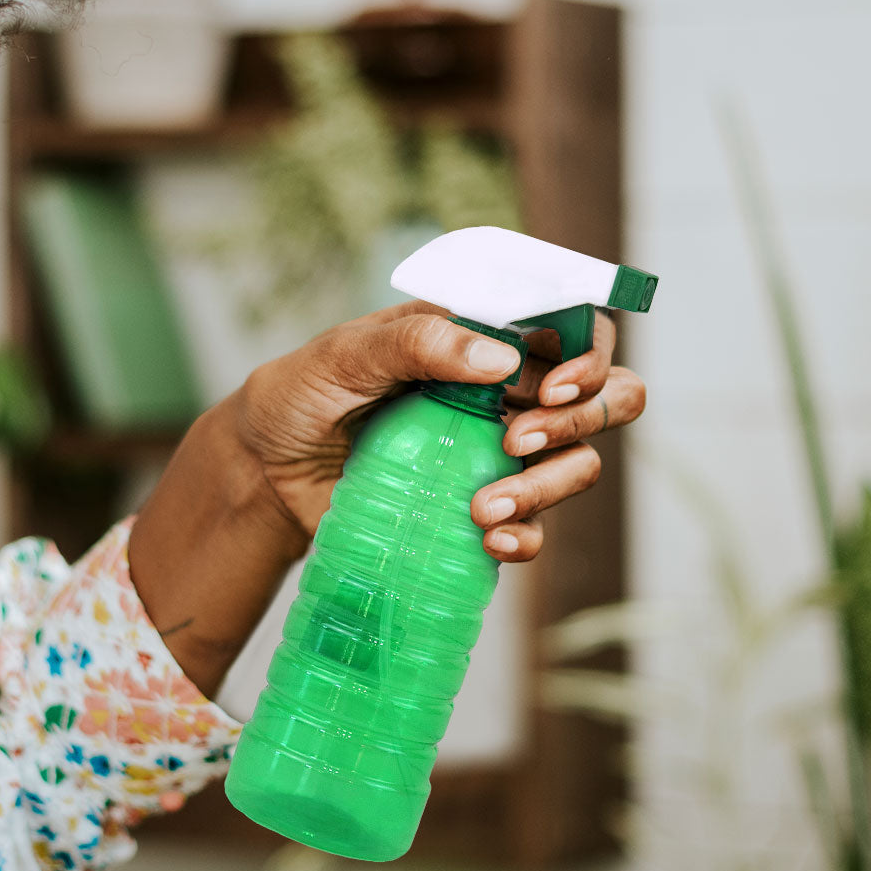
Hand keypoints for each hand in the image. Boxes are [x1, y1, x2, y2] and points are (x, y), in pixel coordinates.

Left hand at [233, 302, 644, 560]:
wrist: (266, 472)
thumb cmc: (302, 395)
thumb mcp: (344, 356)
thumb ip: (416, 342)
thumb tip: (500, 359)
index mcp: (481, 339)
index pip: (573, 329)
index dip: (587, 355)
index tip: (547, 387)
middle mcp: (504, 394)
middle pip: (604, 398)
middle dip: (582, 420)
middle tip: (516, 442)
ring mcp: (498, 455)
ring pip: (579, 465)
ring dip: (550, 487)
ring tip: (484, 508)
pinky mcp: (481, 509)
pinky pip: (536, 527)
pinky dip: (529, 537)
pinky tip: (491, 541)